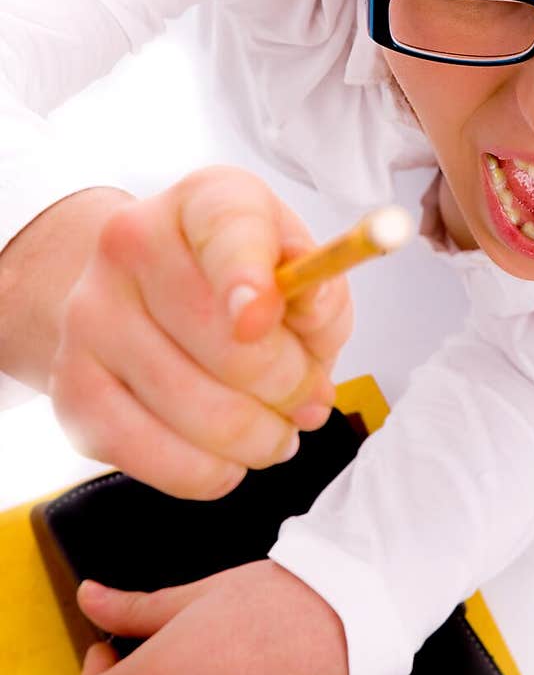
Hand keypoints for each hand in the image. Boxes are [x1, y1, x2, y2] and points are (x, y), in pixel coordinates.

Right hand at [49, 166, 352, 498]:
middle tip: (310, 400)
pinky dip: (211, 472)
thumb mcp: (292, 263)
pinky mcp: (72, 391)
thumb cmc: (233, 280)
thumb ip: (318, 286)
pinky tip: (229, 457)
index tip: (262, 319)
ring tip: (277, 430)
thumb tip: (313, 310)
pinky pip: (156, 458)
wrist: (138, 292)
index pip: (228, 231)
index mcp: (202, 202)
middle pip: (227, 345)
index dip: (248, 277)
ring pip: (199, 413)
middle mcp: (131, 246)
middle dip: (291, 388)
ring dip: (260, 438)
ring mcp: (90, 318)